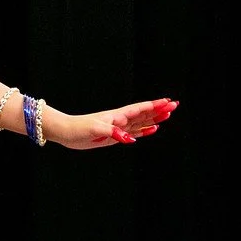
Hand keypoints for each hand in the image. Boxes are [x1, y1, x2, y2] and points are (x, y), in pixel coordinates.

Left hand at [51, 97, 178, 149]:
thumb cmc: (79, 128)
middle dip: (159, 109)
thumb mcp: (96, 129)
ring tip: (167, 115)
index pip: (140, 109)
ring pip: (141, 122)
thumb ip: (114, 133)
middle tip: (174, 105)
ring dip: (154, 118)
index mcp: (117, 115)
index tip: (168, 101)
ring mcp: (118, 127)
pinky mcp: (115, 136)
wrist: (66, 132)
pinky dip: (144, 131)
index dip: (154, 105)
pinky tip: (153, 129)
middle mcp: (120, 120)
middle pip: (144, 113)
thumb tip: (131, 139)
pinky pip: (134, 132)